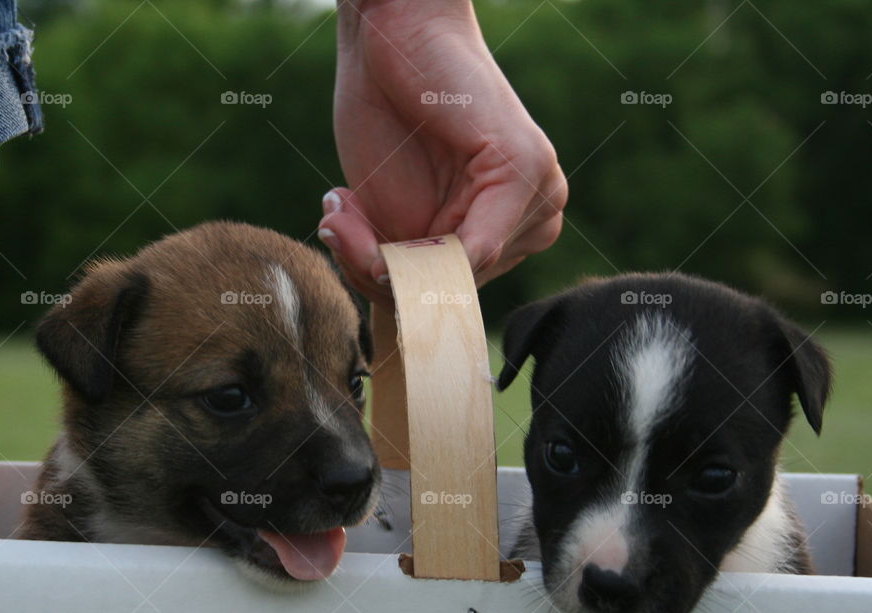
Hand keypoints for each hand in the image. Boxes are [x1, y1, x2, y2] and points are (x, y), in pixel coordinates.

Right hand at [319, 0, 566, 305]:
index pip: (451, 300)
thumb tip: (404, 323)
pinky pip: (469, 254)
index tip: (342, 249)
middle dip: (375, 271)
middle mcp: (534, 220)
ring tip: (340, 204)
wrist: (390, 28)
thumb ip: (406, 266)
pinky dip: (400, 248)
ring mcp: (538, 197)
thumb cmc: (389, 111)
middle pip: (449, 297)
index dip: (388, 291)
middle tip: (334, 219)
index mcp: (509, 232)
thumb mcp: (391, 213)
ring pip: (449, 282)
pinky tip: (355, 204)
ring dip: (373, 255)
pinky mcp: (524, 171)